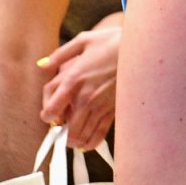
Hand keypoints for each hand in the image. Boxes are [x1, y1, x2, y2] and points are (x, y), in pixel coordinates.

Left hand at [39, 26, 121, 149]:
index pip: (52, 108)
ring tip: (73, 140)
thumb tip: (43, 66)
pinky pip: (100, 132)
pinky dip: (92, 141)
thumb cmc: (113, 41)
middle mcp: (85, 96)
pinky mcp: (115, 109)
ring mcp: (101, 105)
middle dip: (63, 132)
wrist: (143, 48)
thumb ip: (61, 54)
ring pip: (83, 132)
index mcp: (73, 79)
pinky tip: (87, 144)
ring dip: (76, 139)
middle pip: (68, 126)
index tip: (49, 116)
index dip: (47, 116)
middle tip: (62, 131)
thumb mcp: (84, 40)